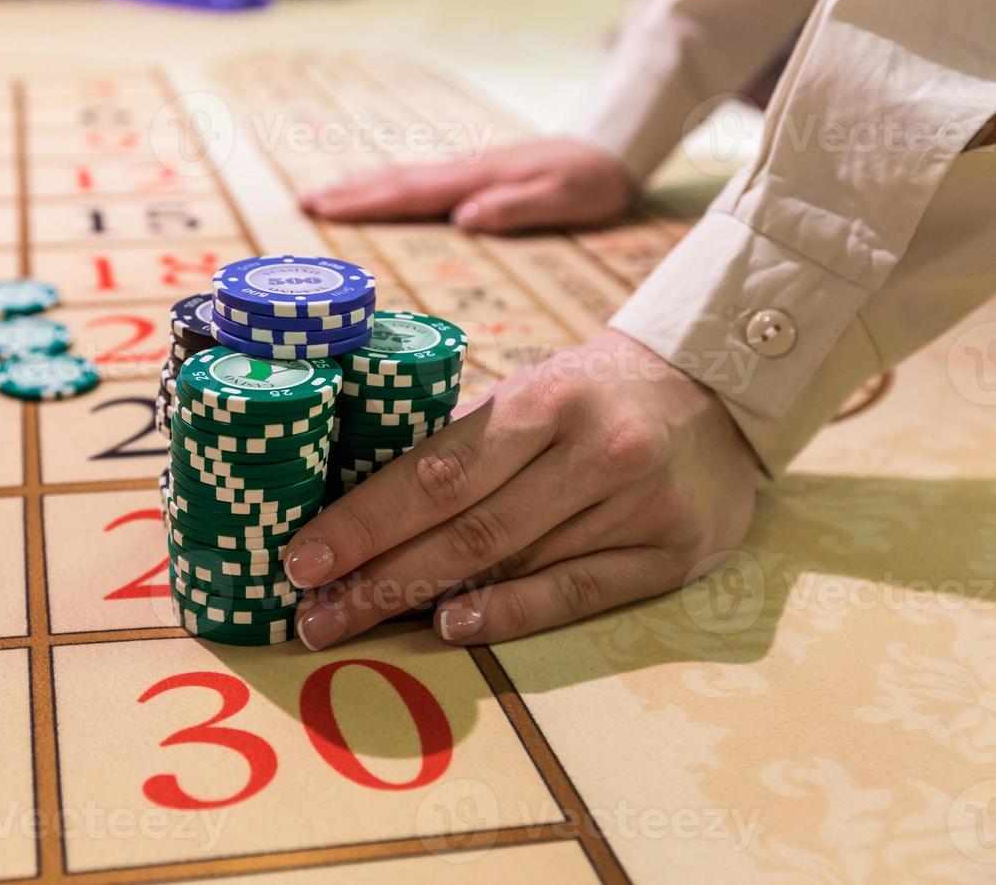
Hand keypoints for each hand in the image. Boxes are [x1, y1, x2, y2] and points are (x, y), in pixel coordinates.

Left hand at [284, 329, 760, 648]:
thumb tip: (360, 507)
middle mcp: (592, 451)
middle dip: (376, 578)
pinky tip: (451, 627)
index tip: (303, 560)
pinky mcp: (669, 553)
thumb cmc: (591, 396)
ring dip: (423, 601)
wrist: (715, 393)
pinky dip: (509, 614)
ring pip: (512, 564)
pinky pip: (575, 592)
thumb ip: (461, 445)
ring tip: (355, 625)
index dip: (364, 522)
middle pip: (465, 529)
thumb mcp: (529, 392)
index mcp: (543, 399)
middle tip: (313, 616)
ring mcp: (636, 506)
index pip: (435, 472)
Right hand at [298, 138, 634, 233]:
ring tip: (324, 198)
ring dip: (363, 188)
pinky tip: (381, 195)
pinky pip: (421, 184)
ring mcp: (468, 171)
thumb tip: (463, 217)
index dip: (364, 203)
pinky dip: (391, 189)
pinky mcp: (476, 177)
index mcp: (477, 180)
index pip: (410, 193)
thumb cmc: (592, 181)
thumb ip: (516, 206)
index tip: (322, 209)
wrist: (614, 148)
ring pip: (404, 179)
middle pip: (395, 182)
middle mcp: (465, 172)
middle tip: (301, 205)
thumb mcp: (564, 198)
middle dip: (348, 193)